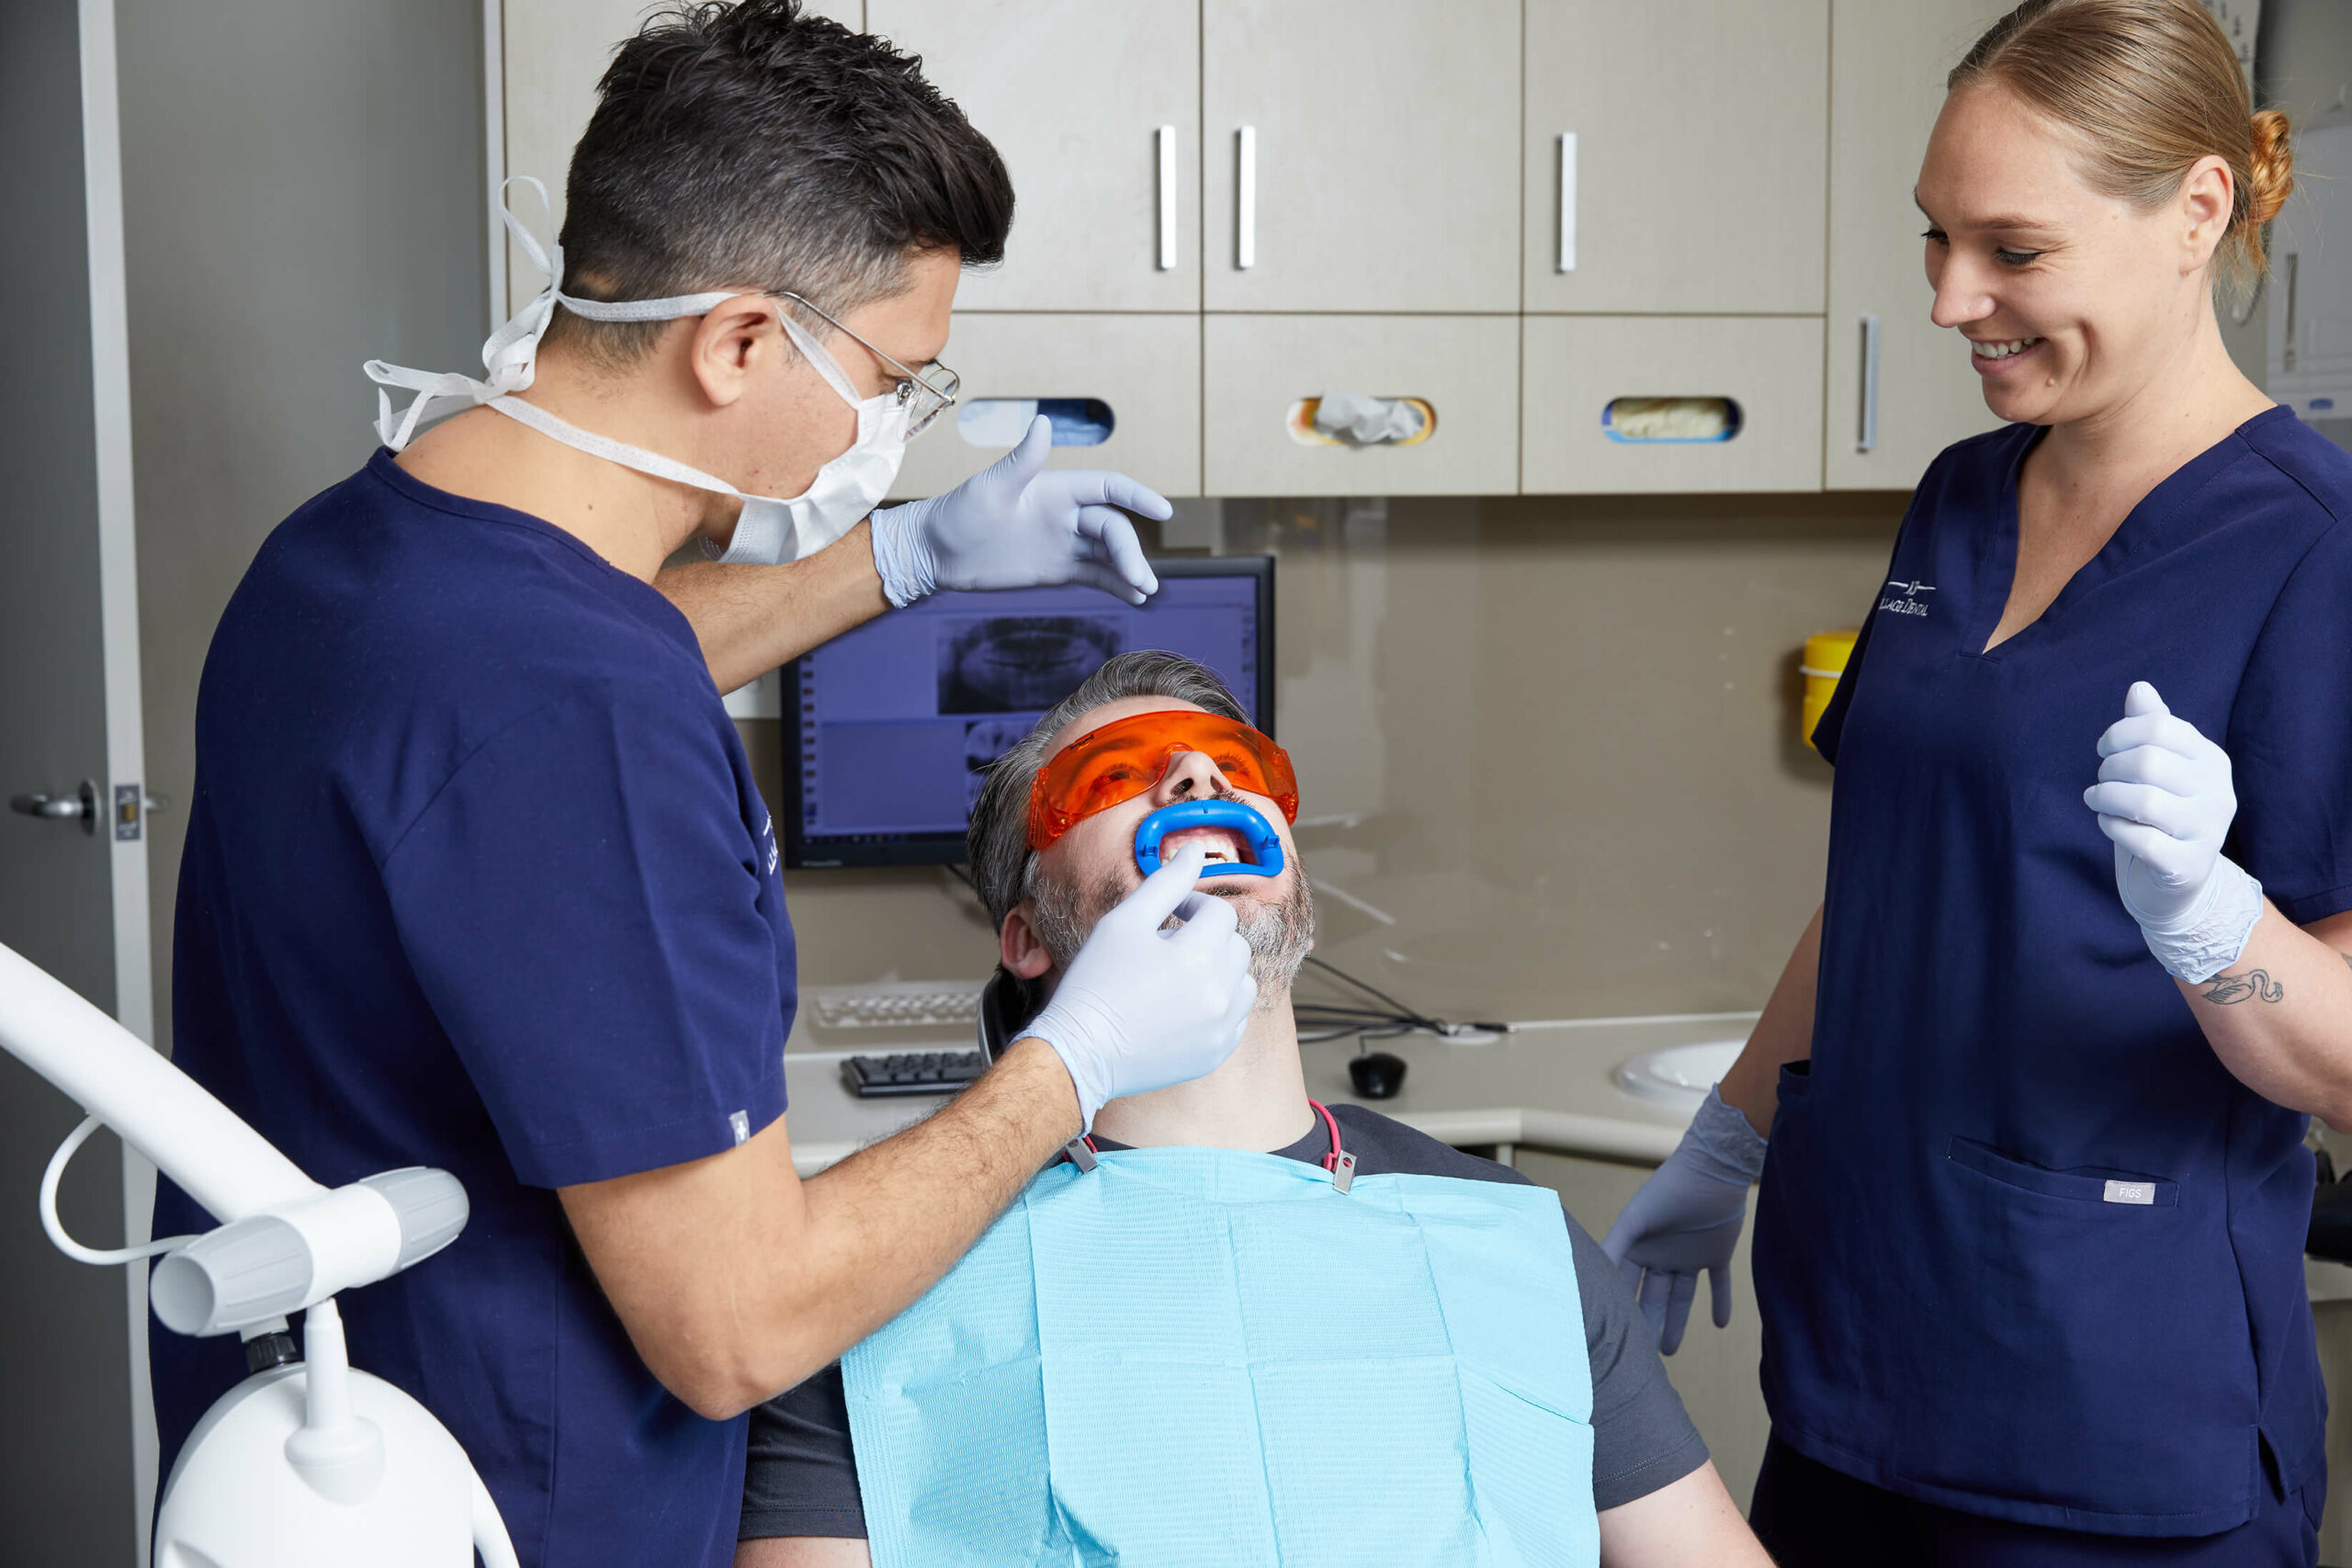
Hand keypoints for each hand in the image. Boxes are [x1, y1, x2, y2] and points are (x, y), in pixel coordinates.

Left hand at [868, 415, 1170, 607]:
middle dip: (1130, 551)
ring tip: (1146, 591)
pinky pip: (1095, 576)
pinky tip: (1134, 598)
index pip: (1108, 487)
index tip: (1163, 512)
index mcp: (1056, 488)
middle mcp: (1066, 514)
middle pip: (1112, 528)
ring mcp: (1064, 543)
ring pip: (1109, 553)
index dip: (1137, 496)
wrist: (935, 553)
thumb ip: (1022, 461)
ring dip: (1130, 569)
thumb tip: (1044, 423)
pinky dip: (1116, 585)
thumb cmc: (958, 513)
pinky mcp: (1057, 570)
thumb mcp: (990, 488)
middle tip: (1141, 579)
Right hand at [1021, 844, 1257, 1130]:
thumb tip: (1193, 850)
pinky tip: (1183, 1007)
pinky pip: (1236, 1018)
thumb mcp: (1123, 922)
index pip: (1220, 913)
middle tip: (1167, 946)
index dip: (1193, 907)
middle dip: (1208, 938)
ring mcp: (1221, 1027)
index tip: (1167, 918)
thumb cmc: (1095, 984)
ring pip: (1243, 981)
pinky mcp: (1216, 1053)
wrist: (1081, 1053)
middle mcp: (1220, 993)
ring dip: (1220, 971)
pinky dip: (1218, 1006)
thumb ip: (1166, 882)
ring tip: (1180, 976)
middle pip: (1236, 945)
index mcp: (1199, 955)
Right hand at [1602, 1088, 1763, 1353]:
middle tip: (1641, 1356)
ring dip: (1678, 1322)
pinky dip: (1721, 1302)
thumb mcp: (1636, 1219)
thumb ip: (1615, 1245)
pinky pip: (1719, 1283)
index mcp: (1638, 1247)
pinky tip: (1721, 1325)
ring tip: (1670, 1351)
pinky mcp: (1717, 1253)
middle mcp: (1661, 1255)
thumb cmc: (1667, 1190)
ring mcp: (1689, 1255)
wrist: (1711, 1170)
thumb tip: (1592, 1273)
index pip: (1625, 1284)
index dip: (1620, 1308)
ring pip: (1681, 1297)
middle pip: (1651, 1297)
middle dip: (1646, 1324)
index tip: (1611, 1336)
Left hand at [2082, 681, 2237, 928]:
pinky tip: (2109, 823)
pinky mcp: (2188, 865)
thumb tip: (2139, 687)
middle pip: (2148, 762)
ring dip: (2106, 797)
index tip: (2104, 749)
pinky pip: (2140, 839)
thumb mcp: (2162, 765)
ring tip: (2097, 800)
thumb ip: (2152, 726)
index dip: (2119, 733)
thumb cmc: (2164, 810)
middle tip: (2101, 780)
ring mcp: (2208, 831)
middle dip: (2110, 768)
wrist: (2180, 876)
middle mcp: (2218, 793)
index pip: (2161, 727)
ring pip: (2143, 802)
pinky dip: (2112, 827)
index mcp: (2212, 759)